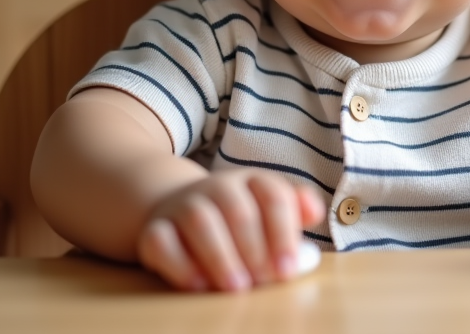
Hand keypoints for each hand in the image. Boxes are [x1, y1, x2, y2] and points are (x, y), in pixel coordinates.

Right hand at [136, 168, 324, 291]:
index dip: (283, 232)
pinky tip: (198, 285)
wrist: (177, 207)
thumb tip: (315, 212)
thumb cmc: (236, 219)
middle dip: (254, 248)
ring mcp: (183, 205)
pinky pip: (161, 240)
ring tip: (237, 287)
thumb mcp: (268, 210)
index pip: (273, 195)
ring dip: (220, 256)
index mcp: (251, 182)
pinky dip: (179, 264)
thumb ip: (295, 212)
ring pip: (200, 220)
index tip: (288, 268)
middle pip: (238, 209)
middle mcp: (217, 188)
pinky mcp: (155, 228)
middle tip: (264, 281)